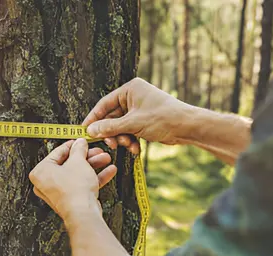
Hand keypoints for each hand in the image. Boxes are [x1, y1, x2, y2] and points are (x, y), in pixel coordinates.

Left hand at [29, 139, 116, 221]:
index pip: (58, 152)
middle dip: (87, 157)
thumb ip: (79, 149)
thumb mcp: (78, 161)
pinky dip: (94, 178)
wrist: (82, 213)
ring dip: (93, 166)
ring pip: (78, 174)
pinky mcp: (70, 200)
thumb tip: (79, 143)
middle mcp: (46, 183)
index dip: (73, 145)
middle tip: (97, 151)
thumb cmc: (74, 190)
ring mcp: (59, 192)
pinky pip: (82, 185)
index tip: (81, 141)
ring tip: (105, 159)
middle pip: (70, 164)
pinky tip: (108, 171)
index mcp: (41, 171)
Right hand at [82, 77, 199, 153]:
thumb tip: (90, 131)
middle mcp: (133, 97)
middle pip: (112, 118)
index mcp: (130, 90)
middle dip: (112, 133)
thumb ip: (110, 127)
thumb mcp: (133, 124)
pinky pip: (130, 132)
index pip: (104, 104)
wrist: (187, 127)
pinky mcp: (144, 121)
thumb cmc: (163, 118)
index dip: (94, 118)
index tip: (84, 131)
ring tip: (128, 145)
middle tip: (110, 144)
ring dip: (122, 139)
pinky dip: (131, 141)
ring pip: (120, 127)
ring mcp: (138, 110)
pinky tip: (136, 149)